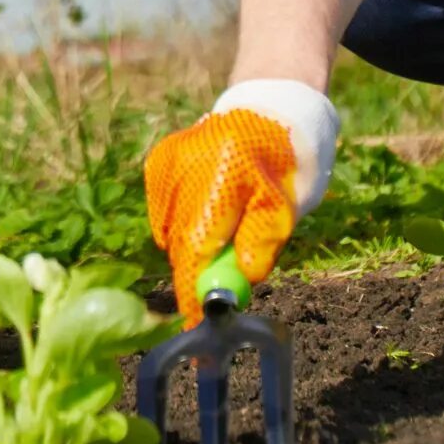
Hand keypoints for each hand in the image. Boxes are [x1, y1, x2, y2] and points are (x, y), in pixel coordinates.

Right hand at [142, 81, 339, 324]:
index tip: (197, 333)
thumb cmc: (286, 164)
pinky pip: (164, 215)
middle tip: (219, 297)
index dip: (195, 294)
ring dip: (191, 251)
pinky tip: (209, 216)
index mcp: (222, 172)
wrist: (270, 110)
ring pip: (168, 233)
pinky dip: (182, 227)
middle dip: (196, 277)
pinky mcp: (158, 162)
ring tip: (224, 240)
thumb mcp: (284, 208)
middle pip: (178, 244)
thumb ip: (261, 243)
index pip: (196, 247)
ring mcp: (166, 161)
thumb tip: (244, 279)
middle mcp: (183, 163)